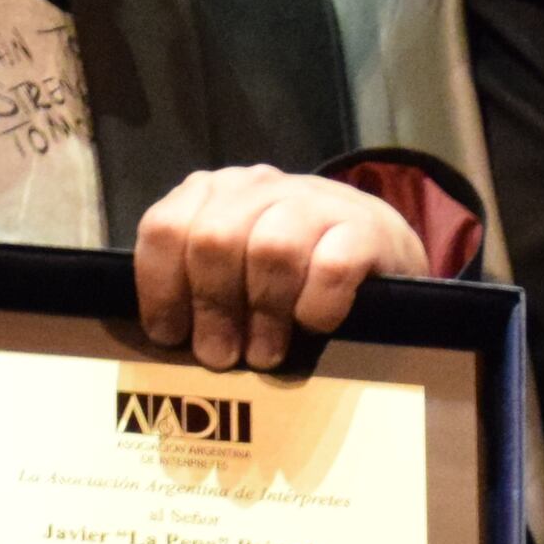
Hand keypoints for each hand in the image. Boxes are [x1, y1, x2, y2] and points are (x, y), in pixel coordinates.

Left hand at [134, 167, 430, 369]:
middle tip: (221, 356)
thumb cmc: (293, 272)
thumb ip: (198, 284)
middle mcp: (261, 188)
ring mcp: (315, 201)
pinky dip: (316, 308)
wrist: (381, 247)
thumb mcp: (236, 269)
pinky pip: (330, 269)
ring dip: (264, 313)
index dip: (162, 288)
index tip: (171, 335)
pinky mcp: (364, 228)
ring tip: (265, 355)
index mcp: (216, 194)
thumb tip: (171, 342)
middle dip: (212, 306)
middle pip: (214, 240)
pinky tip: (314, 327)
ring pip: (271, 249)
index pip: (165, 228)